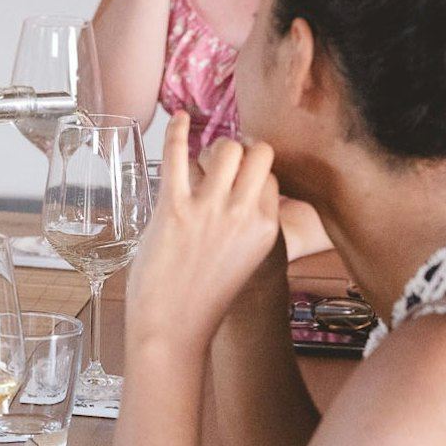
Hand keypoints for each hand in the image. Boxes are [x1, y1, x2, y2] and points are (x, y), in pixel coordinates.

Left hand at [126, 112, 279, 350]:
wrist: (173, 328)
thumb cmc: (203, 296)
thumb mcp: (246, 259)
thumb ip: (249, 226)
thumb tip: (243, 194)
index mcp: (266, 229)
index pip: (271, 176)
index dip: (252, 170)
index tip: (236, 172)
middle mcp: (244, 215)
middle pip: (256, 154)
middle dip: (239, 150)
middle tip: (220, 162)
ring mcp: (210, 210)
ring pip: (224, 149)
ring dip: (210, 147)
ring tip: (199, 159)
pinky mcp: (173, 208)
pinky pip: (177, 155)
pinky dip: (176, 130)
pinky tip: (177, 117)